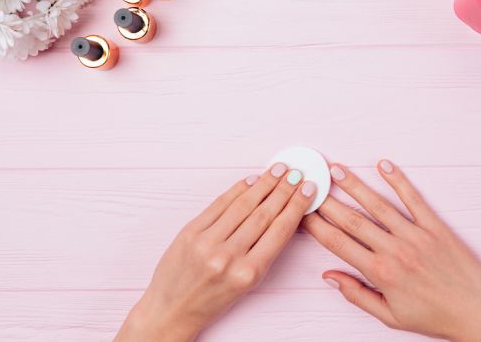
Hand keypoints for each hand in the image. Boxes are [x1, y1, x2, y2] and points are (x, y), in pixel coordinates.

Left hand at [115, 163, 316, 341]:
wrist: (172, 309)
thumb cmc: (211, 299)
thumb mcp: (247, 283)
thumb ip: (264, 251)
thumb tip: (282, 215)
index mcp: (248, 273)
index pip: (280, 230)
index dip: (296, 206)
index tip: (308, 191)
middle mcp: (228, 257)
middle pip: (264, 214)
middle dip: (284, 191)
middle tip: (296, 174)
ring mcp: (207, 242)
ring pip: (243, 205)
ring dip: (264, 184)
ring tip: (278, 171)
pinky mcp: (190, 231)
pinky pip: (219, 204)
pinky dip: (237, 189)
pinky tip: (251, 180)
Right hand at [304, 160, 480, 341]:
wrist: (477, 313)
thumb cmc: (434, 317)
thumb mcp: (389, 316)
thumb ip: (356, 294)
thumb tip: (329, 276)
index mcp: (381, 273)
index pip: (338, 243)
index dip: (316, 226)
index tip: (302, 213)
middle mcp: (395, 251)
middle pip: (352, 220)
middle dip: (328, 201)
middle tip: (311, 185)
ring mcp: (416, 236)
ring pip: (378, 205)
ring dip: (355, 185)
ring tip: (336, 169)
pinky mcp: (436, 227)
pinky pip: (414, 199)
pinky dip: (398, 181)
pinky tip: (383, 165)